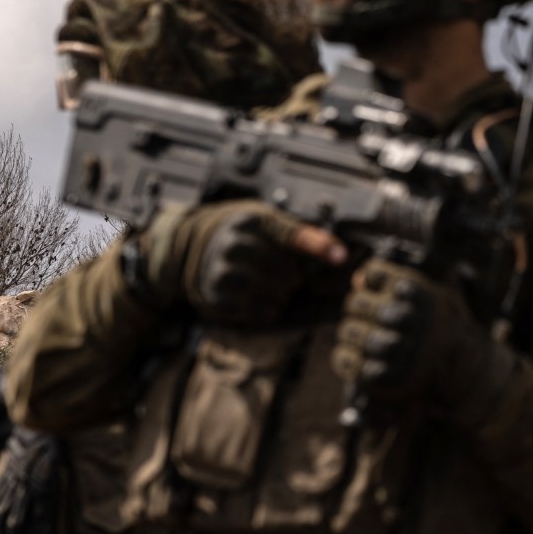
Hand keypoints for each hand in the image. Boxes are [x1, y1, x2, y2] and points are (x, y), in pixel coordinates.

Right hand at [138, 199, 346, 324]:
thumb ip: (296, 234)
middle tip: (289, 276)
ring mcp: (223, 271)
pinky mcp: (216, 297)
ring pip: (274, 294)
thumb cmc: (241, 234)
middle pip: (287, 271)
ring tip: (274, 288)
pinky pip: (257, 312)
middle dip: (295, 278)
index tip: (341, 256)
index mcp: (253, 220)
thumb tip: (339, 253)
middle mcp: (235, 244)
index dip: (318, 245)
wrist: (191, 248)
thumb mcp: (264, 221)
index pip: (291, 233)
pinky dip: (267, 310)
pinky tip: (261, 299)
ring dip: (282, 296)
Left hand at [332, 258, 503, 409]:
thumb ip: (390, 280)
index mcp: (420, 295)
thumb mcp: (420, 294)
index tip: (379, 288)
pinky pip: (350, 362)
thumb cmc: (428, 321)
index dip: (372, 280)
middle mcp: (410, 321)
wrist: (453, 364)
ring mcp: (399, 350)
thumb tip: (358, 279)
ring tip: (359, 335)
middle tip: (363, 313)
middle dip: (356, 307)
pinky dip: (345, 358)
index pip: (375, 274)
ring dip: (349, 333)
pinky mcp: (389, 377)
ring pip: (350, 331)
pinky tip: (353, 355)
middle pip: (357, 303)